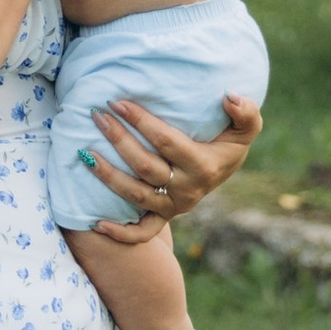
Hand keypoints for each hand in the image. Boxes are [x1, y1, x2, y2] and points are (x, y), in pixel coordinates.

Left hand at [78, 90, 263, 242]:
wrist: (224, 170)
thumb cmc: (229, 142)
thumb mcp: (245, 128)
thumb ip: (245, 112)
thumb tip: (229, 97)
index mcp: (203, 166)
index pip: (166, 142)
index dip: (141, 122)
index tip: (118, 102)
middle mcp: (187, 189)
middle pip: (145, 166)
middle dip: (118, 140)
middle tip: (97, 116)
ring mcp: (174, 206)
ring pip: (135, 196)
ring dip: (108, 177)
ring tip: (85, 154)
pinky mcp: (165, 217)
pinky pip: (142, 232)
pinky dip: (120, 233)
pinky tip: (96, 223)